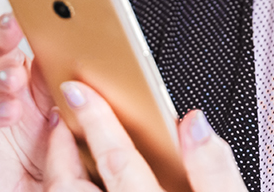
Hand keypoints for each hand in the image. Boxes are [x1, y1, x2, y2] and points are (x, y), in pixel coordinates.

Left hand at [43, 81, 247, 191]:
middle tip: (63, 122)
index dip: (96, 122)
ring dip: (58, 178)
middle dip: (60, 153)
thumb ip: (215, 170)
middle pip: (69, 187)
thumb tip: (193, 121)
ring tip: (64, 154)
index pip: (117, 161)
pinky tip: (78, 184)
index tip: (78, 91)